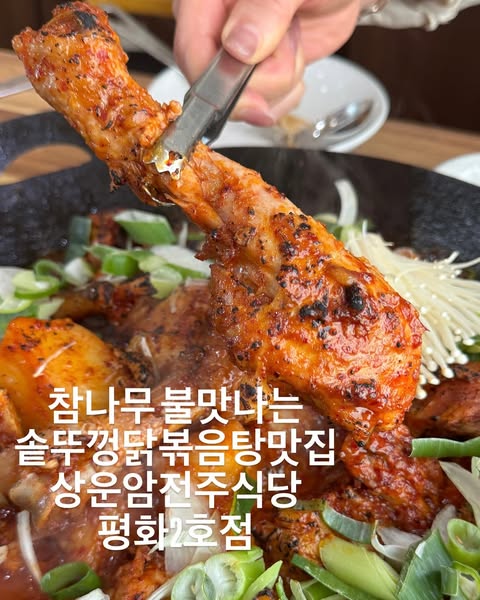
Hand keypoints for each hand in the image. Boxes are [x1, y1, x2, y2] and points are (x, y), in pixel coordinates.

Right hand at [172, 0, 361, 124]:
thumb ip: (265, 9)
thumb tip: (237, 45)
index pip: (192, 50)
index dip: (218, 83)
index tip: (252, 99)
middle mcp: (214, 27)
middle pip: (218, 84)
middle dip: (263, 79)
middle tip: (286, 43)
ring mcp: (231, 55)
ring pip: (243, 101)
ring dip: (281, 81)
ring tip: (291, 42)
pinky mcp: (252, 76)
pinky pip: (260, 108)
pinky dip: (285, 94)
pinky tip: (292, 62)